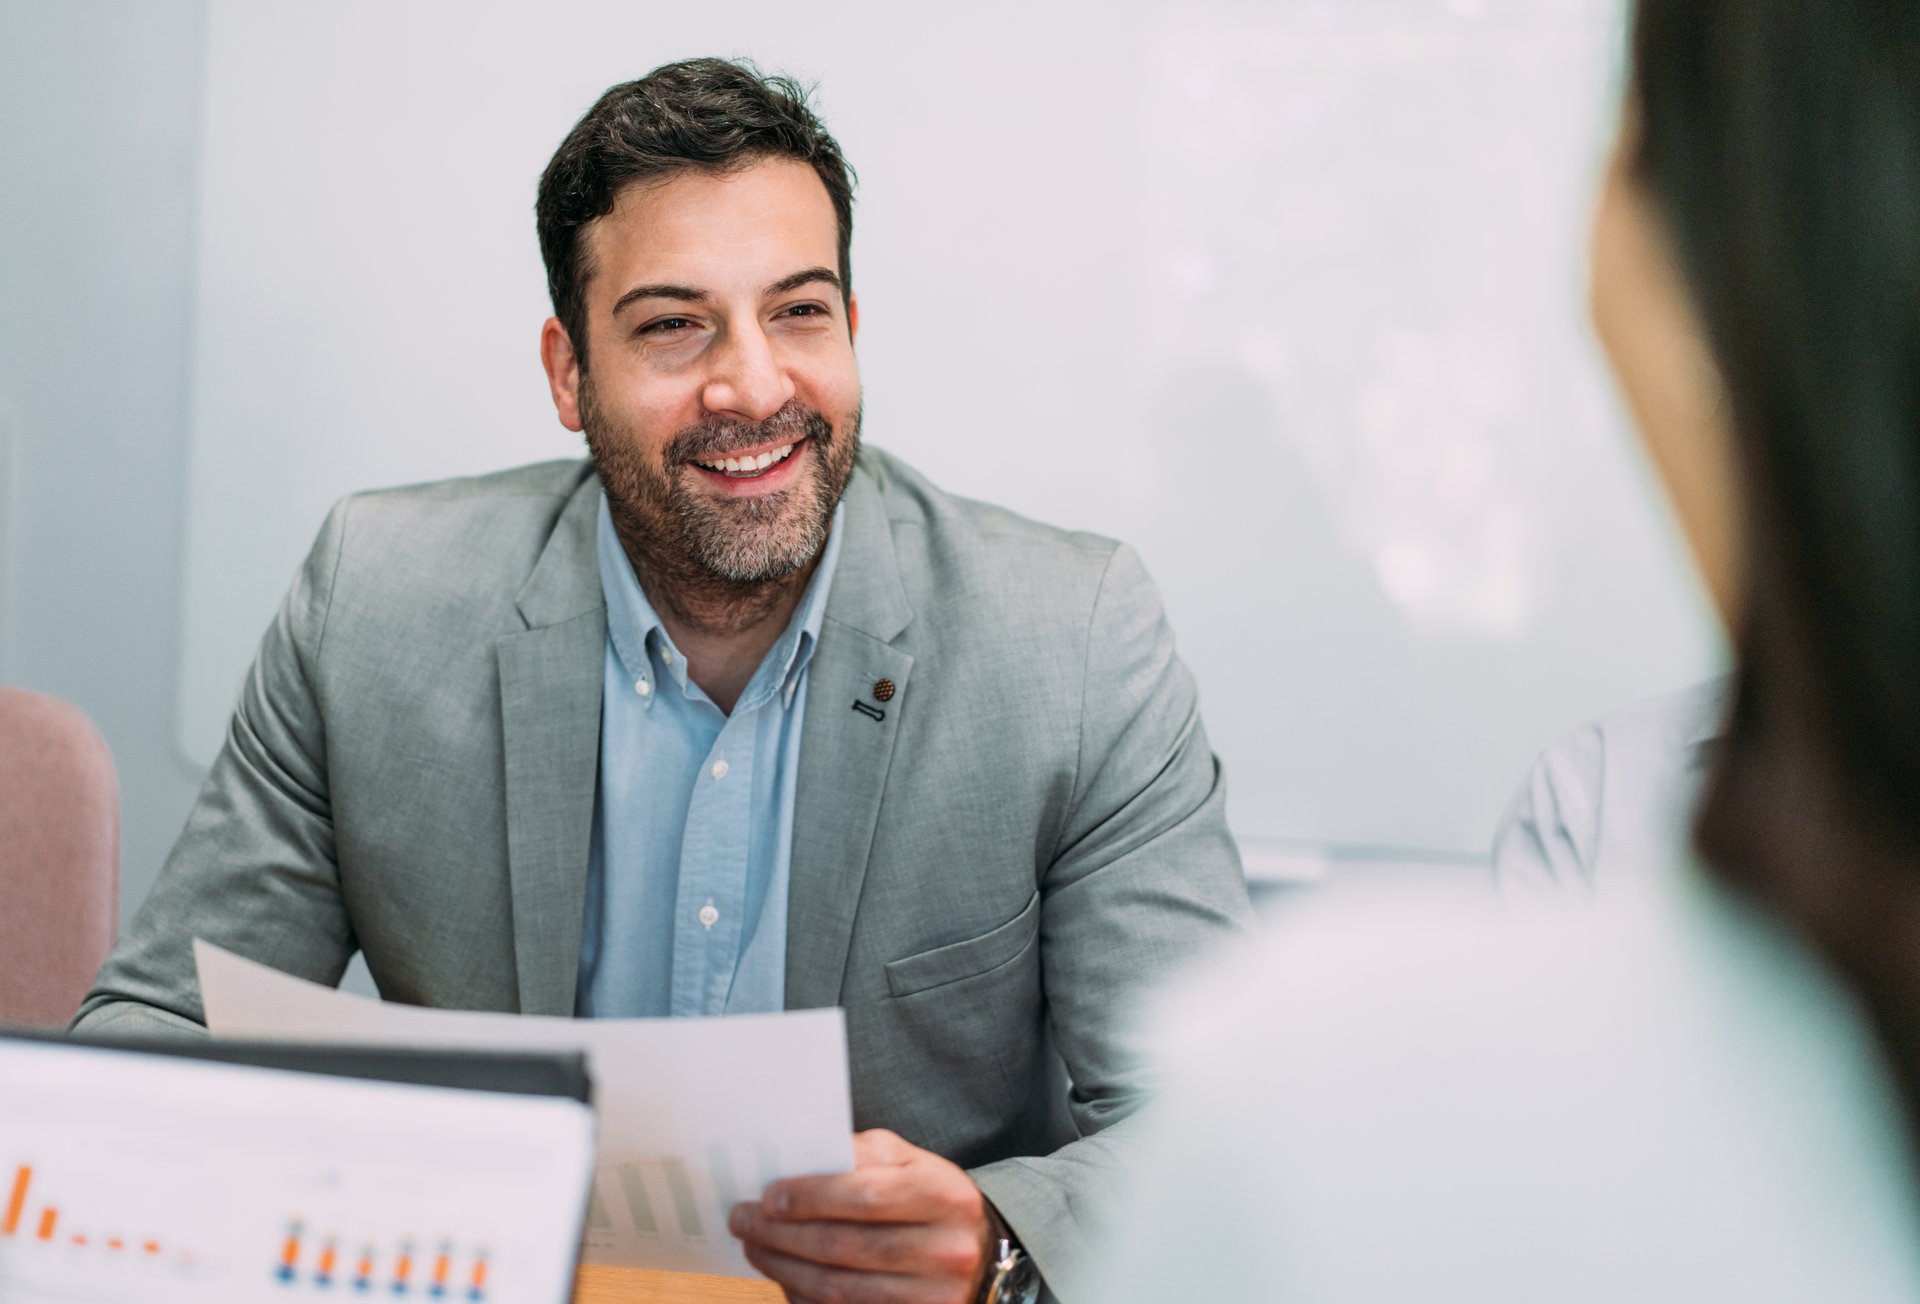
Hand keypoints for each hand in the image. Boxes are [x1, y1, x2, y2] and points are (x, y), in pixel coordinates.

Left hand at [729, 1128, 995, 1303]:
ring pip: (840, 1289)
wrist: (976, 1251)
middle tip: (744, 1221)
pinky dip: (805, 1297)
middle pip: (845, 1247)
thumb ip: (862, 1155)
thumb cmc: (930, 1198)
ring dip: (785, 1269)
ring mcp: (934, 1297)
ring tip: (755, 1248)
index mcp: (944, 1196)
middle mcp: (946, 1251)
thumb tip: (799, 1163)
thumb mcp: (909, 1161)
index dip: (811, 1198)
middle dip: (783, 1235)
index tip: (768, 1196)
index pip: (866, 1196)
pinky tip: (784, 1278)